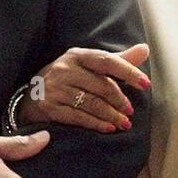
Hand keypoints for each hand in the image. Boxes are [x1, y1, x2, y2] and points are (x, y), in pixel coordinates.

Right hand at [18, 44, 149, 133]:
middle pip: (100, 85)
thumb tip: (145, 49)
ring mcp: (56, 89)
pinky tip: (108, 128)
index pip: (107, 61)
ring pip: (91, 103)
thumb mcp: (88, 65)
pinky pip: (78, 117)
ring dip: (111, 115)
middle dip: (119, 100)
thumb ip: (117, 60)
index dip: (128, 72)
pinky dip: (96, 124)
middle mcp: (65, 69)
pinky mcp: (50, 107)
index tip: (145, 84)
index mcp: (77, 55)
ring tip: (124, 123)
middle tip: (130, 111)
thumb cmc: (68, 78)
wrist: (31, 96)